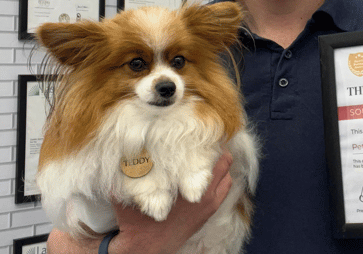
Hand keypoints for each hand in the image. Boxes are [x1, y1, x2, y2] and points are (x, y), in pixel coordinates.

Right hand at [107, 151, 233, 253]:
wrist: (145, 247)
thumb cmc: (136, 219)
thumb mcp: (125, 193)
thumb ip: (125, 171)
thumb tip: (122, 149)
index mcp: (185, 186)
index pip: (207, 156)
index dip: (206, 141)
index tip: (201, 132)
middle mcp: (204, 194)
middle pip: (224, 161)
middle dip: (216, 149)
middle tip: (207, 140)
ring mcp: (210, 203)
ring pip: (227, 174)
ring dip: (221, 163)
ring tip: (211, 153)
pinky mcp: (211, 211)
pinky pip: (226, 188)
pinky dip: (223, 177)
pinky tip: (212, 171)